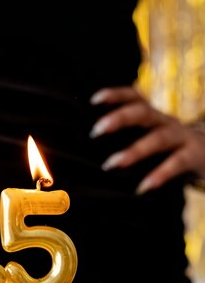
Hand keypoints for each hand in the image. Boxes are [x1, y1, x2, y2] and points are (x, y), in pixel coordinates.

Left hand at [89, 86, 204, 193]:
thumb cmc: (171, 150)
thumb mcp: (152, 138)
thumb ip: (129, 140)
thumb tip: (88, 155)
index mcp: (153, 117)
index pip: (135, 97)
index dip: (116, 94)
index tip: (94, 99)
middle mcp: (166, 122)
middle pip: (143, 113)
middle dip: (119, 119)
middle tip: (96, 131)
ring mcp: (182, 138)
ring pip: (158, 138)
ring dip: (134, 151)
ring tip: (111, 164)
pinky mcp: (194, 156)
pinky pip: (177, 163)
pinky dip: (160, 174)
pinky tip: (143, 187)